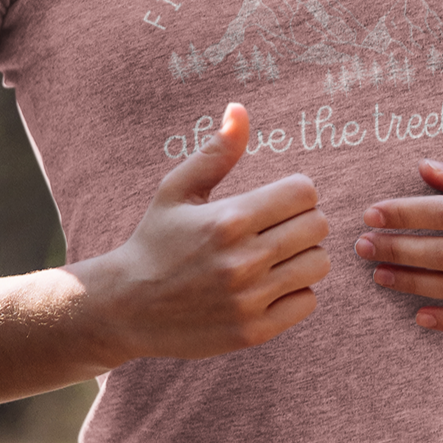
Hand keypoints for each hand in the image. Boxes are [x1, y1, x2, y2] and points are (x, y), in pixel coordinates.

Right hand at [85, 103, 330, 362]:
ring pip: (319, 263)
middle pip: (318, 226)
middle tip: (279, 228)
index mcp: (229, 219)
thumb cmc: (155, 241)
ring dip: (304, 256)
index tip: (279, 202)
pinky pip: (308, 301)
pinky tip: (271, 286)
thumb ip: (217, 152)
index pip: (305, 191)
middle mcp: (242, 260)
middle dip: (304, 221)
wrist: (123, 309)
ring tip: (277, 257)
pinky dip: (297, 292)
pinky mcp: (253, 332)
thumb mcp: (177, 190)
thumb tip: (239, 110)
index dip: (297, 192)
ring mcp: (249, 299)